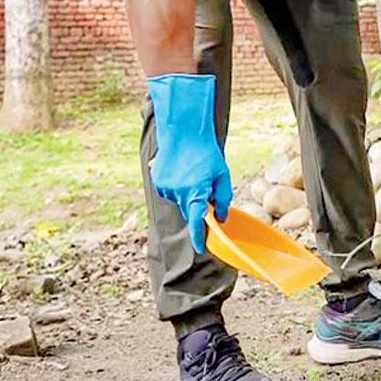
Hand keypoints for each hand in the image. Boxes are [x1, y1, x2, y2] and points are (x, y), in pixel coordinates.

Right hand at [147, 74, 232, 253]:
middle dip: (198, 206)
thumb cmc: (207, 154)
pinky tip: (182, 171)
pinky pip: (170, 192)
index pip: (197, 221)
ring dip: (188, 194)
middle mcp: (178, 193)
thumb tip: (221, 218)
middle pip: (190, 211)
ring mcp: (165, 188)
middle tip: (205, 187)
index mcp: (195, 192)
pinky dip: (177, 187)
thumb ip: (222, 199)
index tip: (201, 248)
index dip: (199, 237)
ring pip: (180, 201)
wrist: (184, 132)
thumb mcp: (222, 175)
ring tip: (193, 174)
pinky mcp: (157, 182)